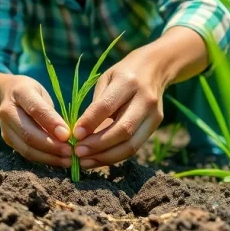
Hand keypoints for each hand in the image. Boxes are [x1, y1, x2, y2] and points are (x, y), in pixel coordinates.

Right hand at [0, 75, 73, 166]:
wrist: (8, 94)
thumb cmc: (33, 93)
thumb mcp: (43, 94)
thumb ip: (52, 113)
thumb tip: (66, 136)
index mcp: (20, 92)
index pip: (35, 110)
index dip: (52, 123)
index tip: (67, 135)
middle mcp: (8, 111)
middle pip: (28, 134)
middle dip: (52, 146)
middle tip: (71, 152)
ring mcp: (5, 128)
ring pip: (26, 149)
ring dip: (49, 157)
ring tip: (68, 160)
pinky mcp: (8, 140)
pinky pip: (26, 154)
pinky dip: (44, 159)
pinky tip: (58, 160)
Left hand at [70, 50, 166, 167]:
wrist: (155, 69)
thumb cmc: (123, 74)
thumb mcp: (106, 80)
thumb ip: (96, 105)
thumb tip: (80, 134)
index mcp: (128, 82)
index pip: (107, 106)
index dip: (90, 122)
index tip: (74, 135)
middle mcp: (144, 99)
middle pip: (123, 130)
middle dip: (98, 145)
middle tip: (77, 152)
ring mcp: (153, 115)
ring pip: (131, 145)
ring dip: (106, 157)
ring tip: (85, 161)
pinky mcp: (155, 126)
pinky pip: (134, 147)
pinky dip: (114, 156)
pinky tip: (98, 159)